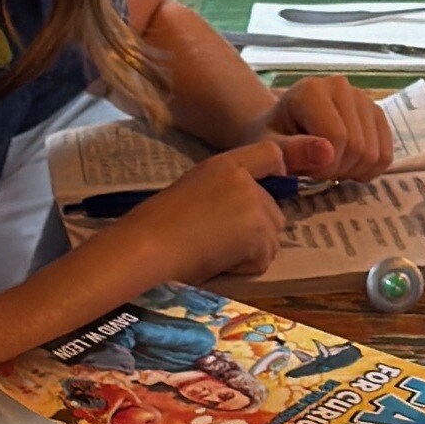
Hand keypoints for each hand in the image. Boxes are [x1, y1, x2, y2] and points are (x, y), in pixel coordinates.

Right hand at [140, 153, 290, 290]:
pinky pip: (264, 259)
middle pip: (274, 210)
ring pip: (271, 238)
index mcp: (225, 165)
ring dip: (250, 253)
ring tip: (214, 253)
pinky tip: (218, 263)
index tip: (269, 192)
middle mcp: (245, 181)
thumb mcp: (193, 191)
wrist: (146, 246)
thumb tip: (242, 216)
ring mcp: (255, 206)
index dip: (278, 172)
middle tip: (218, 242)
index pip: (270, 155)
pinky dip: (244, 268)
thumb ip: (223, 193)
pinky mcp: (259, 234)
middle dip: (255, 232)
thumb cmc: (157, 226)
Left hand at [262, 74, 391, 183]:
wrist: (281, 126)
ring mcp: (363, 98)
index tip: (306, 170)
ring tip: (330, 165)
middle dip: (338, 169)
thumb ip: (291, 151)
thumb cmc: (272, 137)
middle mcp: (342, 86)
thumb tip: (327, 153)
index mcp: (312, 90)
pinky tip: (348, 165)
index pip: (337, 137)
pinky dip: (369, 169)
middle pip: (358, 147)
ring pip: (375, 153)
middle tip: (317, 169)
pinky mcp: (376, 112)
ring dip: (352, 171)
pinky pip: (386, 154)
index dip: (324, 165)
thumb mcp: (269, 148)